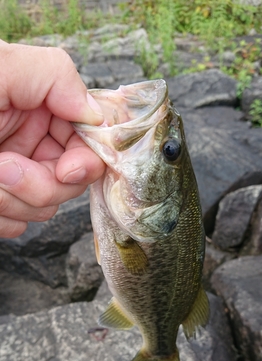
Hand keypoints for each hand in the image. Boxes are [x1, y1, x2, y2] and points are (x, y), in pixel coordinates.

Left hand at [0, 40, 104, 237]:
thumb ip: (53, 76)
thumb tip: (95, 113)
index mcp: (42, 107)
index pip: (90, 139)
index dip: (87, 159)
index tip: (68, 169)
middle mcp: (34, 142)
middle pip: (72, 180)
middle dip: (40, 182)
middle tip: (3, 169)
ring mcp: (19, 176)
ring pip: (45, 207)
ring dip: (13, 200)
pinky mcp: (3, 202)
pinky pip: (19, 224)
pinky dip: (1, 216)